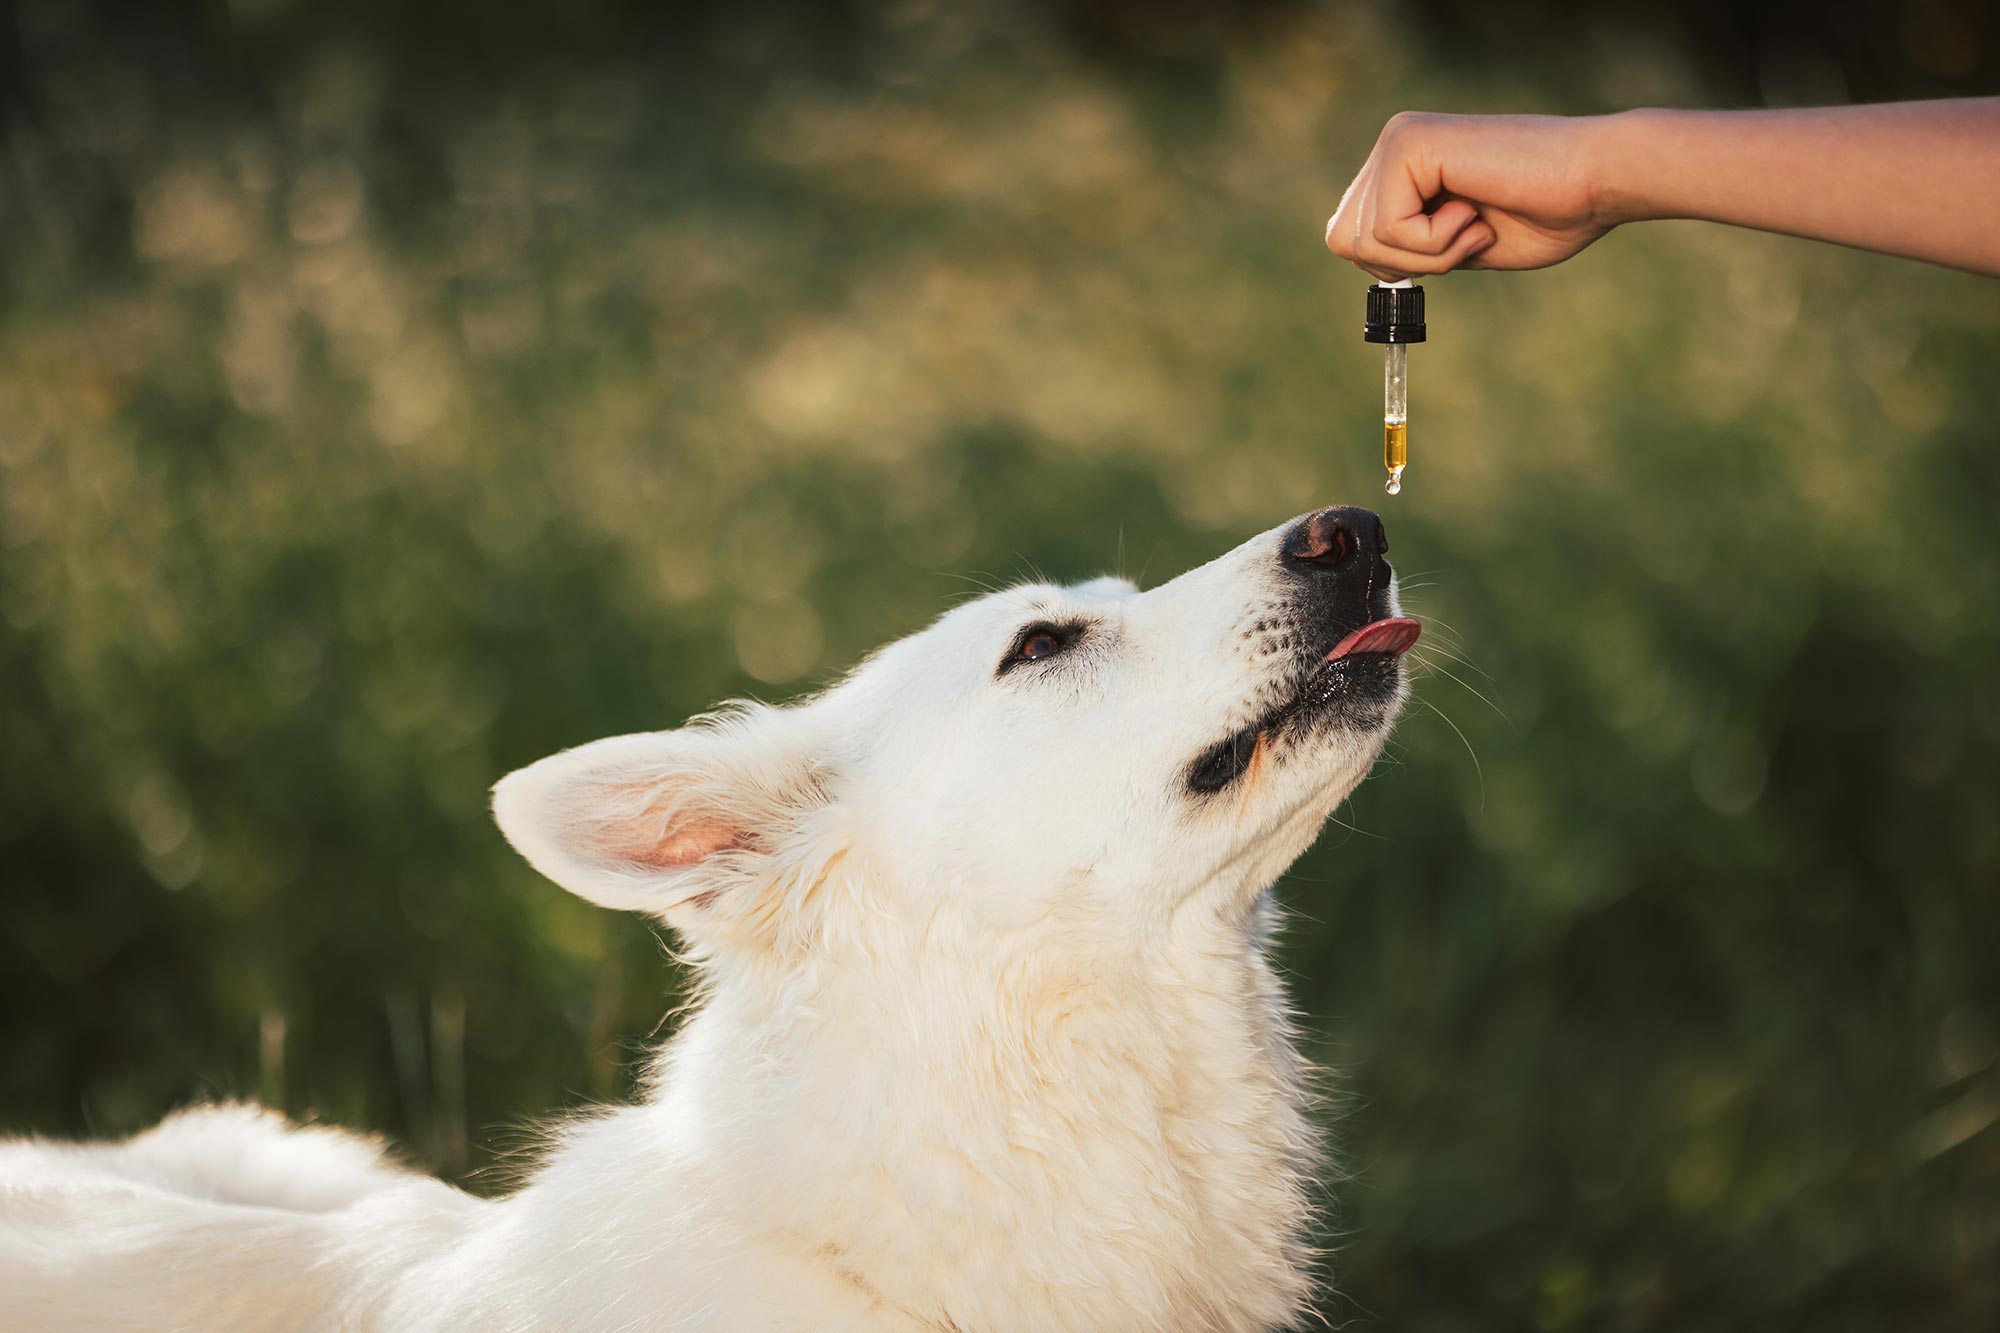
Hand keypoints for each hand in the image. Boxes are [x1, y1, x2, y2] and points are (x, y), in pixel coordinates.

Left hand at [1325, 112, 1616, 279]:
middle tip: (1469, 234)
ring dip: (1429, 255)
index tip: (1459, 242)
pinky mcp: (1408, 143)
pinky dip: (1436, 242)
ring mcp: (1398, 139)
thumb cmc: (1548, 215)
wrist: (1599, 183)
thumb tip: (1364, 261)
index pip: (1348, 238)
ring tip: (1477, 221)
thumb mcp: (1458, 245)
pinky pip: (1388, 229)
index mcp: (1401, 166)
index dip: (1400, 263)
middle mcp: (1393, 144)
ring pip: (1362, 240)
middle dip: (1408, 262)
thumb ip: (1409, 248)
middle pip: (1343, 241)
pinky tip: (1475, 209)